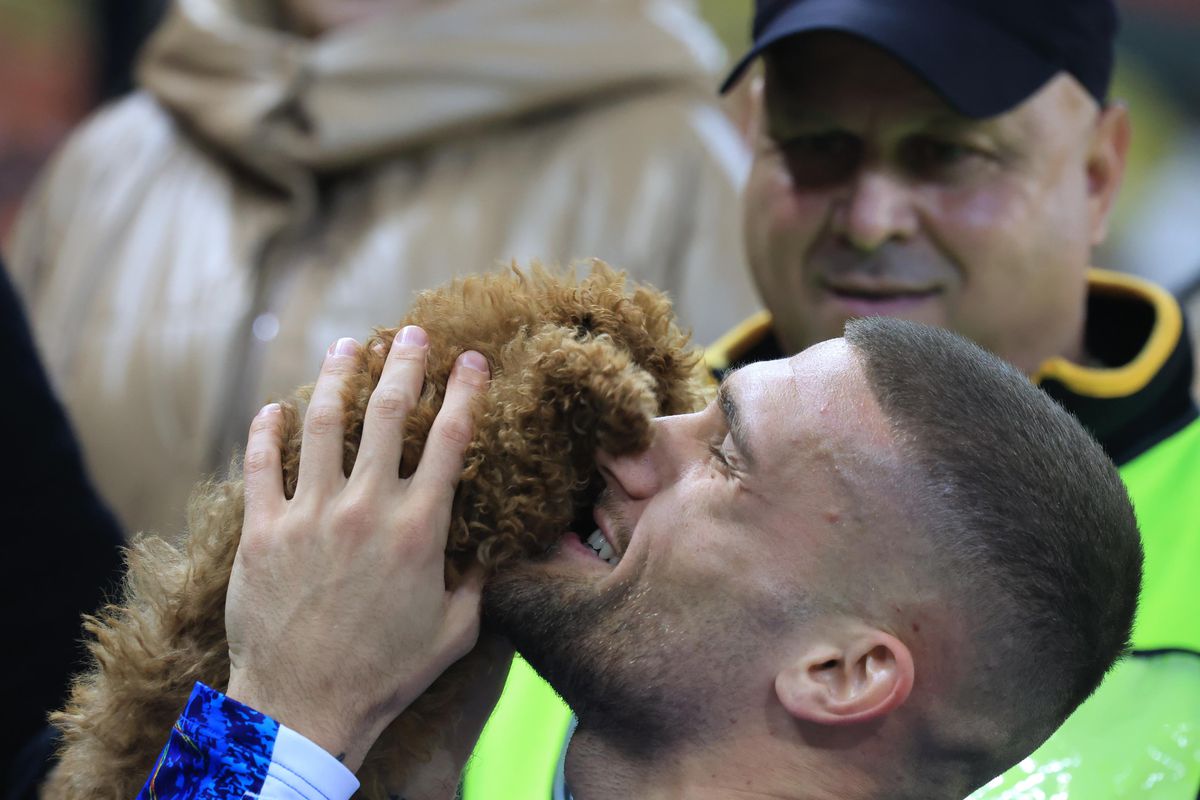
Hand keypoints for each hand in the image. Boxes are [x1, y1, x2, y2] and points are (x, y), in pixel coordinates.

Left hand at [225, 327, 489, 771]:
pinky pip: (261, 464)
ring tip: (349, 346)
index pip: (449, 439)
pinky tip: (277, 407)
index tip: (472, 360)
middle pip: (388, 414)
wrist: (307, 705)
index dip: (464, 392)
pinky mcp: (263, 531)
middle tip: (412, 332)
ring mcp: (309, 514)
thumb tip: (497, 548)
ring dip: (339, 377)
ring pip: (325, 423)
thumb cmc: (387, 672)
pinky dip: (268, 429)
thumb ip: (477, 580)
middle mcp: (365, 508)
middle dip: (405, 363)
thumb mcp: (455, 629)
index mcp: (419, 528)